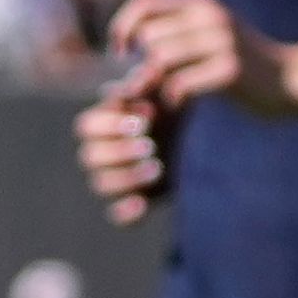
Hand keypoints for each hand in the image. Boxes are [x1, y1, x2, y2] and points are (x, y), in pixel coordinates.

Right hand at [74, 80, 184, 221]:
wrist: (212, 139)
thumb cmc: (182, 109)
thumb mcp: (169, 91)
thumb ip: (149, 81)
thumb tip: (132, 83)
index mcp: (107, 124)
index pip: (85, 127)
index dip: (110, 124)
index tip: (145, 119)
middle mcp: (107, 152)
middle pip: (89, 157)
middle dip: (119, 150)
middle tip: (150, 145)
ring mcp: (120, 178)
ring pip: (100, 184)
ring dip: (127, 177)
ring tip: (158, 168)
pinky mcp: (137, 201)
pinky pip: (116, 216)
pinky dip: (125, 212)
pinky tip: (142, 204)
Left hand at [104, 0, 297, 122]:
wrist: (292, 81)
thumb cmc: (243, 65)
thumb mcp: (210, 38)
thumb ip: (174, 35)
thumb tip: (123, 48)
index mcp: (202, 5)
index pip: (144, 4)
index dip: (122, 26)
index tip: (119, 52)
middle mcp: (211, 17)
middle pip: (149, 36)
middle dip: (141, 63)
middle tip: (147, 84)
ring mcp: (222, 42)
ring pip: (161, 59)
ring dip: (154, 82)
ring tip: (161, 94)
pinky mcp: (230, 71)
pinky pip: (181, 83)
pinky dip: (172, 97)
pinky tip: (179, 103)